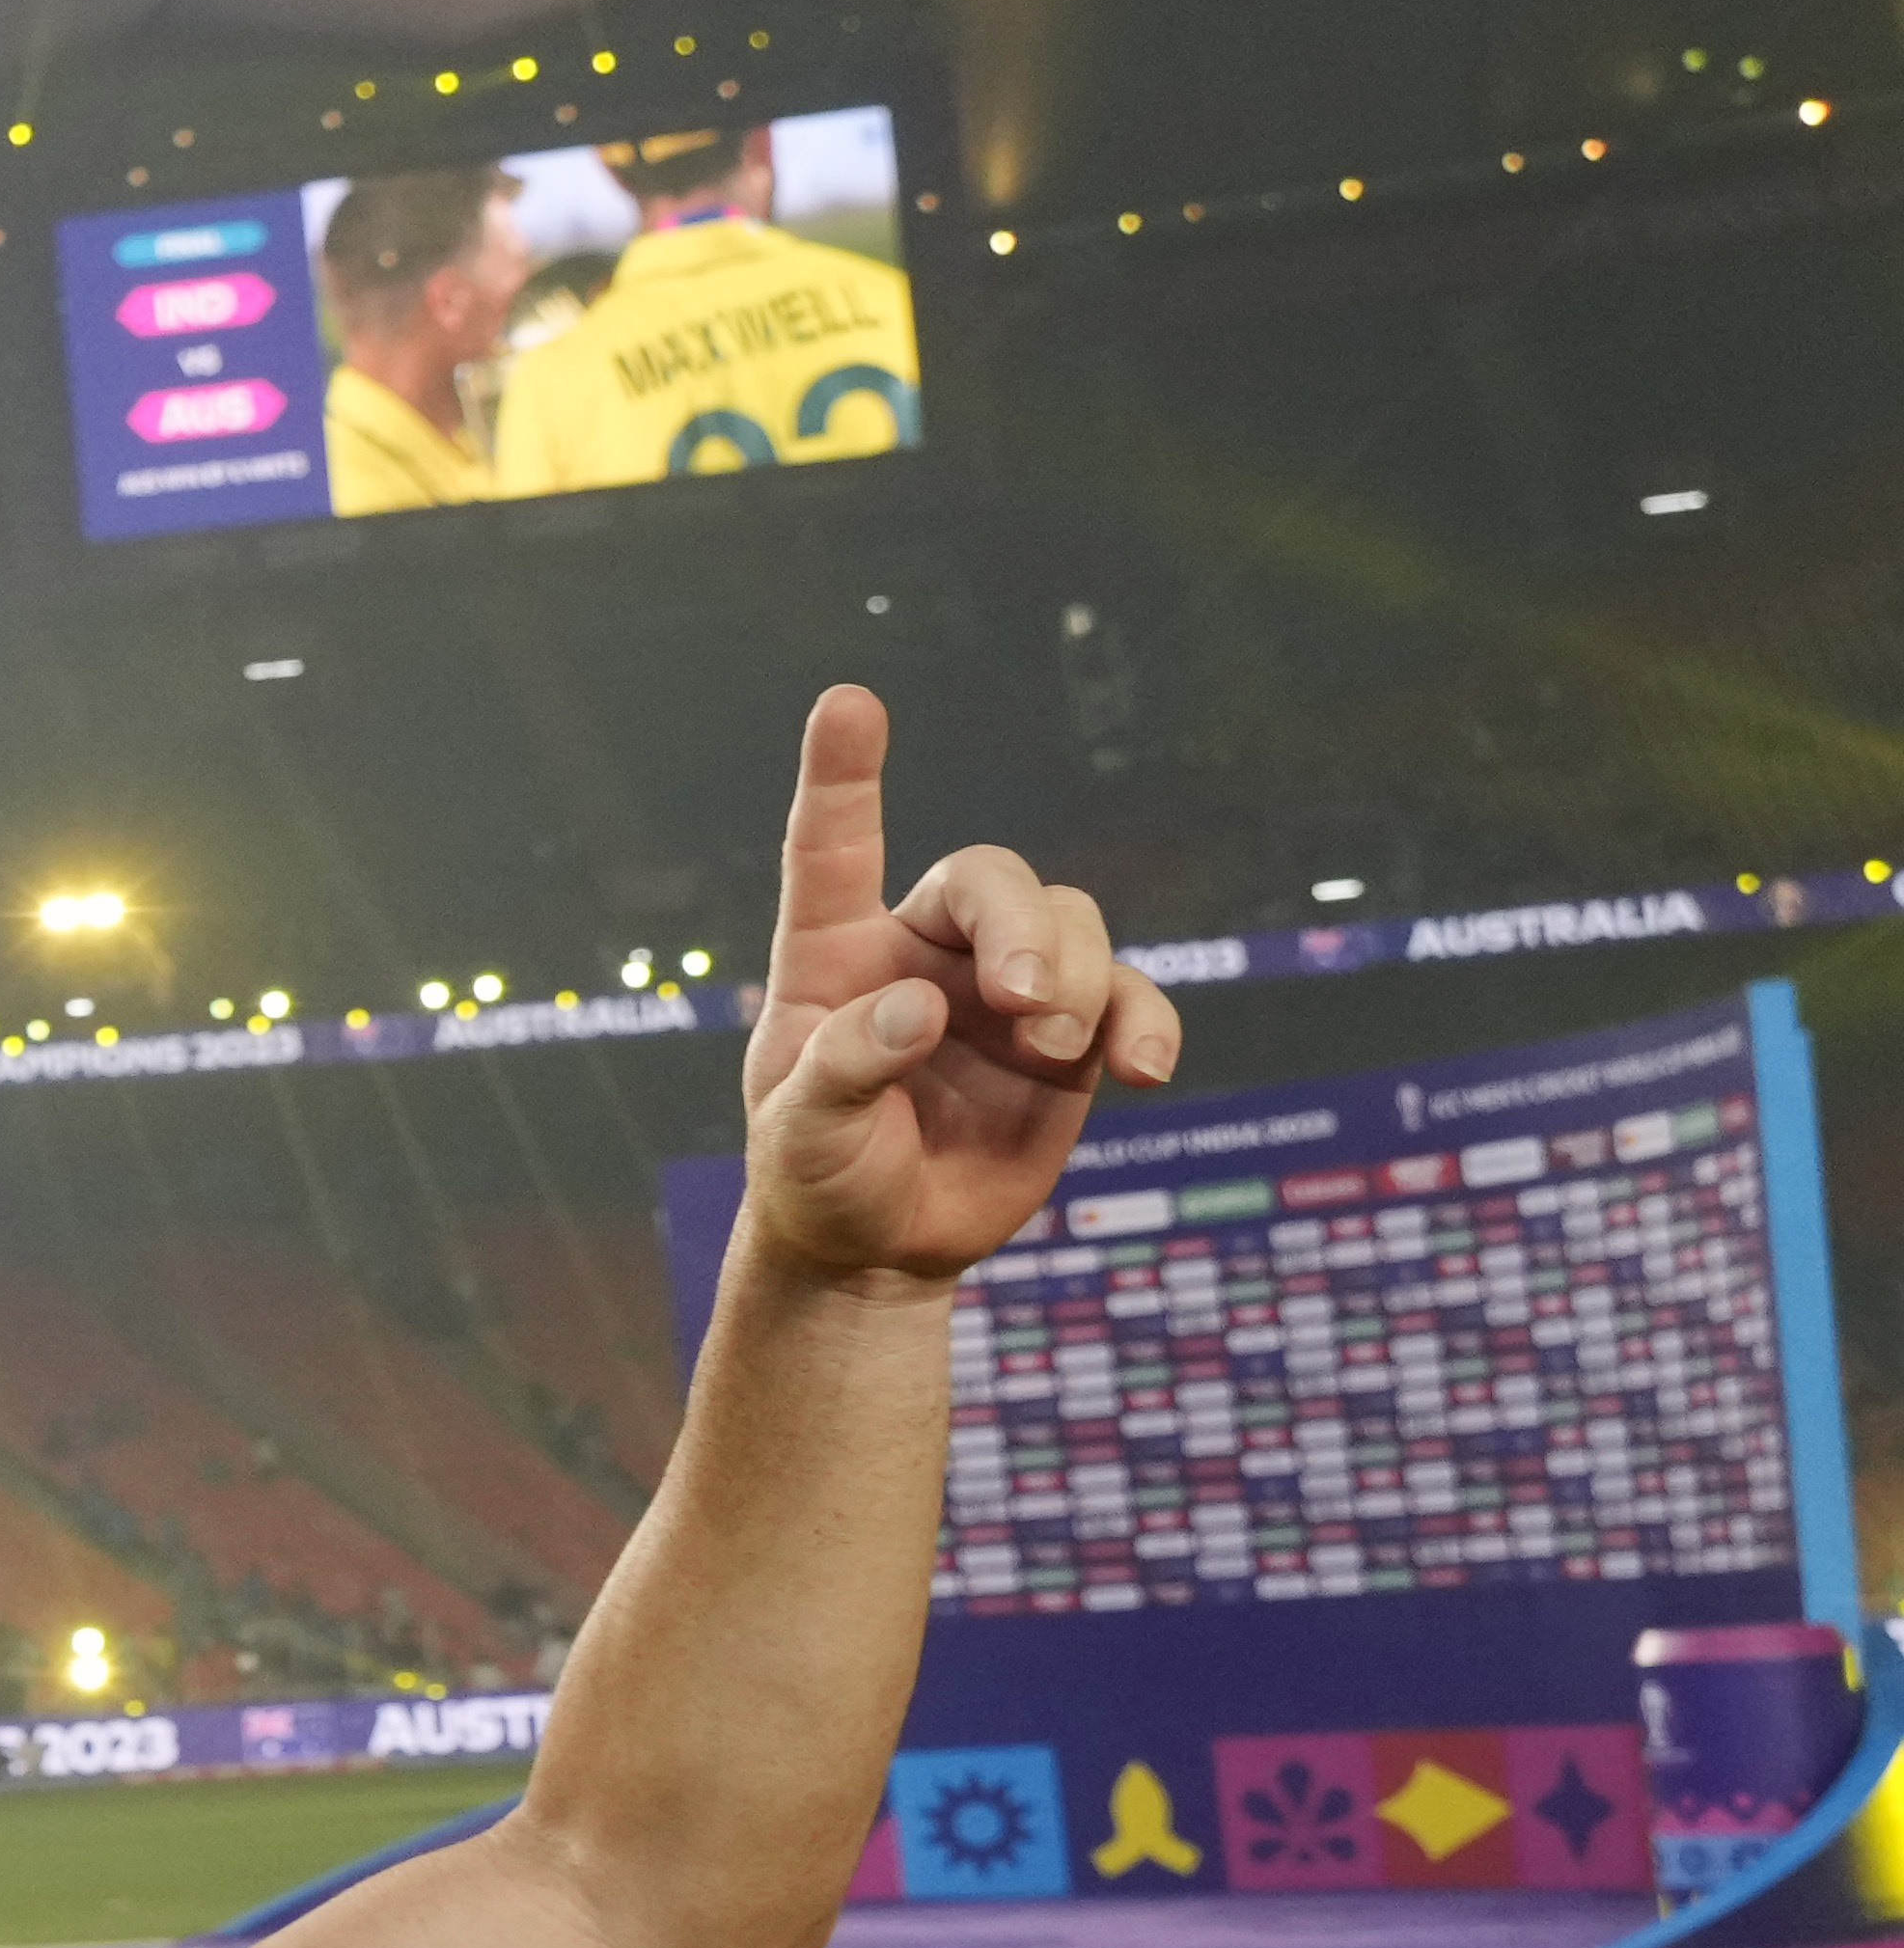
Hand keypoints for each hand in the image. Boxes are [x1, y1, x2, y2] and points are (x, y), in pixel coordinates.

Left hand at [728, 688, 1175, 1288]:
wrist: (881, 1245)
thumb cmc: (819, 1175)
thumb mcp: (800, 1134)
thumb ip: (844, 1067)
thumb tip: (922, 1007)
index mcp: (836, 953)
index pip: (834, 848)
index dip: (843, 775)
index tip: (848, 702)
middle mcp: (926, 951)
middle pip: (993, 880)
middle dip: (1021, 926)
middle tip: (1023, 1000)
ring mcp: (1006, 990)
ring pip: (1071, 926)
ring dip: (1077, 978)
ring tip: (1053, 1049)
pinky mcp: (1073, 1039)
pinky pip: (1130, 1000)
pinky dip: (1147, 1024)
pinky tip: (1143, 1072)